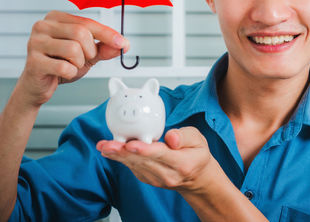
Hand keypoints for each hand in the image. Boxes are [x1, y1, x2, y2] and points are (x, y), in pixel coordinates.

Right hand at [18, 10, 128, 107]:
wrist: (39, 85)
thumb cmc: (60, 65)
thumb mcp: (87, 54)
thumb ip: (104, 48)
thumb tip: (123, 44)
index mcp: (56, 19)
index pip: (87, 23)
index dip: (107, 34)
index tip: (123, 43)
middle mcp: (43, 26)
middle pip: (81, 33)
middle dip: (90, 51)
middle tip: (83, 59)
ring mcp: (35, 42)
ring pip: (73, 49)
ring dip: (79, 63)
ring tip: (70, 65)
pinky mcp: (33, 61)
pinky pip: (64, 67)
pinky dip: (70, 73)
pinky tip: (61, 72)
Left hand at [96, 127, 218, 192]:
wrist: (196, 177)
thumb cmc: (196, 155)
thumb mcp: (199, 140)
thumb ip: (185, 136)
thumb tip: (171, 137)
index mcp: (181, 164)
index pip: (160, 155)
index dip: (144, 150)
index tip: (131, 145)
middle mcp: (166, 174)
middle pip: (142, 161)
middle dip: (123, 152)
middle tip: (108, 145)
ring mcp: (155, 178)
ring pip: (134, 165)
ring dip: (117, 155)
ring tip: (104, 146)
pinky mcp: (146, 177)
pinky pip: (132, 166)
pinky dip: (120, 158)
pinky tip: (110, 150)